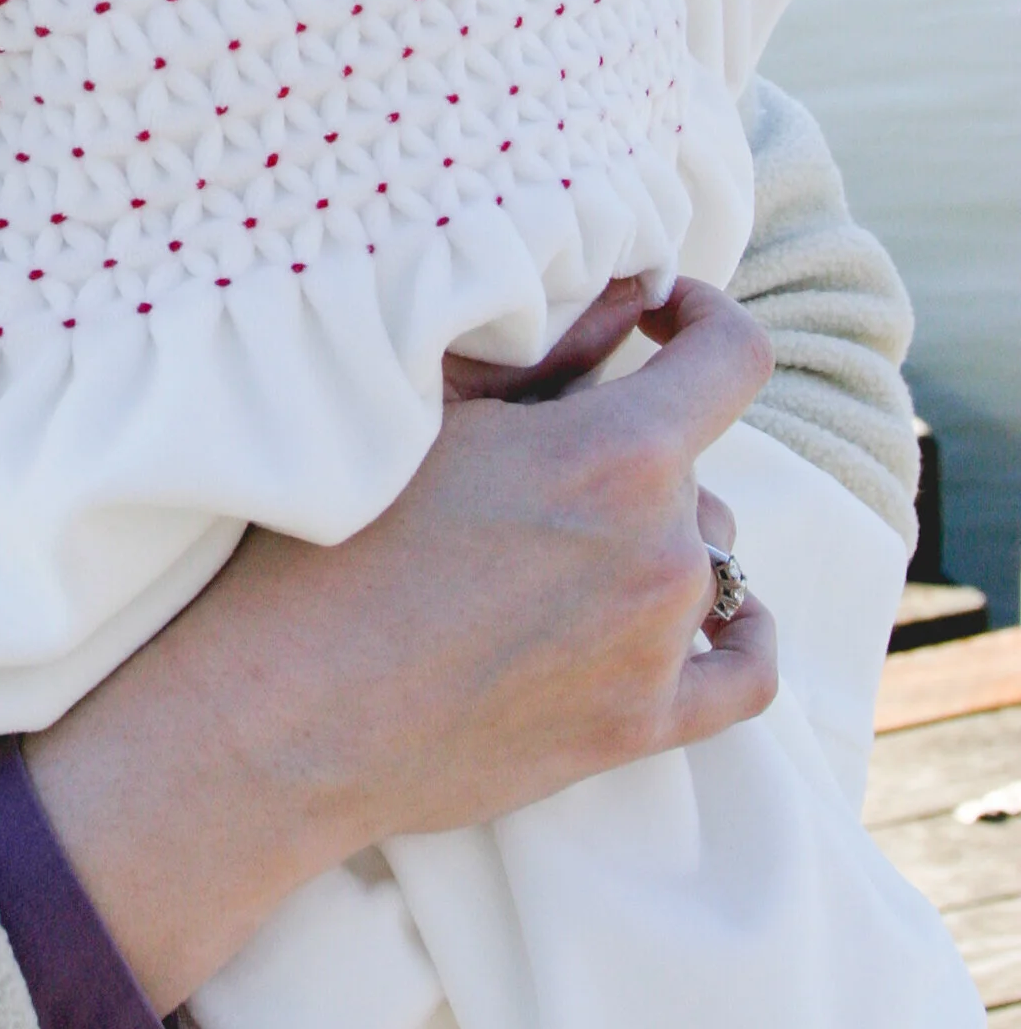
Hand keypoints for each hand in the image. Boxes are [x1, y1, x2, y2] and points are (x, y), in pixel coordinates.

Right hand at [25, 278, 775, 1015]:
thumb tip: (629, 300)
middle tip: (533, 461)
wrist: (284, 712)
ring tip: (555, 546)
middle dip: (630, 449)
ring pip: (708, 555)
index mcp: (615, 454)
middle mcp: (660, 550)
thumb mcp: (432, 414)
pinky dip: (741, 632)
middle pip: (691, 467)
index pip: (732, 357)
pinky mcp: (640, 728)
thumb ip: (551, 354)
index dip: (704, 315)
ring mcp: (659, 648)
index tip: (659, 316)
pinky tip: (715, 615)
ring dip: (654, 534)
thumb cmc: (333, 543)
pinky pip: (745, 671)